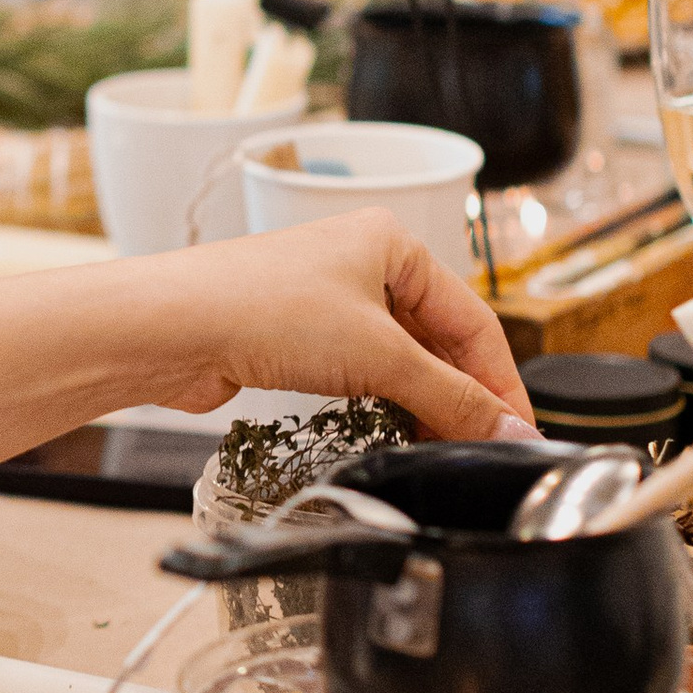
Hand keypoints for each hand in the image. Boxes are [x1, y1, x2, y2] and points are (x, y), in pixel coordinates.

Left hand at [131, 209, 530, 436]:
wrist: (172, 327)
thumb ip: (451, 398)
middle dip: (461, 396)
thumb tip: (510, 430)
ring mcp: (326, 300)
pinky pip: (360, 373)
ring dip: (423, 403)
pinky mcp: (296, 337)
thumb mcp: (379, 356)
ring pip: (399, 359)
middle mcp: (361, 263)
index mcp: (392, 243)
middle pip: (437, 340)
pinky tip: (395, 435)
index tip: (520, 432)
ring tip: (441, 449)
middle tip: (485, 449)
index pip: (472, 320)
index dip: (501, 382)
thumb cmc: (262, 308)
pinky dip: (384, 403)